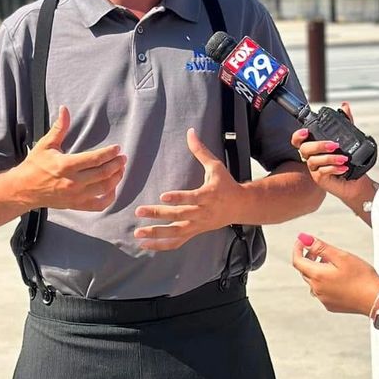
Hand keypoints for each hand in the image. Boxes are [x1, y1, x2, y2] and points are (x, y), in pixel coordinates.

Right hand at [14, 106, 125, 211]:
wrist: (24, 189)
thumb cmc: (35, 165)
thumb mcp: (46, 144)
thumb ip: (59, 128)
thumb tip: (65, 109)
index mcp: (65, 165)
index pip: (95, 159)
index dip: (109, 153)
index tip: (117, 148)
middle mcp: (72, 182)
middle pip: (103, 173)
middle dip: (117, 164)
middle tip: (123, 158)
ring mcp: (75, 196)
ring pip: (104, 188)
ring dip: (116, 178)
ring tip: (120, 169)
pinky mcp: (76, 205)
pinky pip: (99, 205)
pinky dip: (110, 197)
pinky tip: (112, 188)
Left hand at [133, 128, 241, 250]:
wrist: (240, 207)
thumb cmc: (226, 184)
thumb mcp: (216, 166)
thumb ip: (200, 151)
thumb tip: (190, 132)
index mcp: (209, 196)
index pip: (192, 198)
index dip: (178, 198)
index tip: (163, 196)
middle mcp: (203, 213)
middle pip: (179, 216)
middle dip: (159, 215)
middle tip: (139, 211)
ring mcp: (198, 225)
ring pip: (176, 233)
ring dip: (156, 235)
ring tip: (138, 233)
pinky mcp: (195, 232)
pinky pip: (177, 242)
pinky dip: (161, 245)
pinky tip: (146, 244)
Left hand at [291, 231, 378, 315]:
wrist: (376, 299)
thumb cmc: (362, 276)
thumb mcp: (341, 256)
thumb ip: (320, 247)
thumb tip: (304, 239)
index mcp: (317, 276)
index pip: (297, 261)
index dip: (298, 249)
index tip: (302, 241)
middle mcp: (316, 290)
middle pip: (305, 271)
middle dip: (309, 259)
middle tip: (320, 251)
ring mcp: (323, 299)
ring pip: (313, 282)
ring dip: (317, 271)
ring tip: (332, 264)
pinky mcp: (330, 305)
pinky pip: (321, 291)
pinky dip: (324, 282)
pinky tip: (339, 278)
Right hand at [292, 101, 372, 211]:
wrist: (356, 180)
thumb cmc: (349, 160)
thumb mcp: (349, 138)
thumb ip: (346, 122)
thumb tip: (345, 106)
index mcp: (314, 146)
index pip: (298, 140)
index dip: (298, 135)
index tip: (306, 131)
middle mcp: (311, 157)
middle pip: (305, 149)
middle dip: (319, 145)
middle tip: (335, 145)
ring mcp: (314, 168)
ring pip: (314, 161)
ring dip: (330, 158)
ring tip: (344, 158)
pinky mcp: (319, 178)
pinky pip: (322, 172)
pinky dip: (333, 168)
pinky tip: (344, 168)